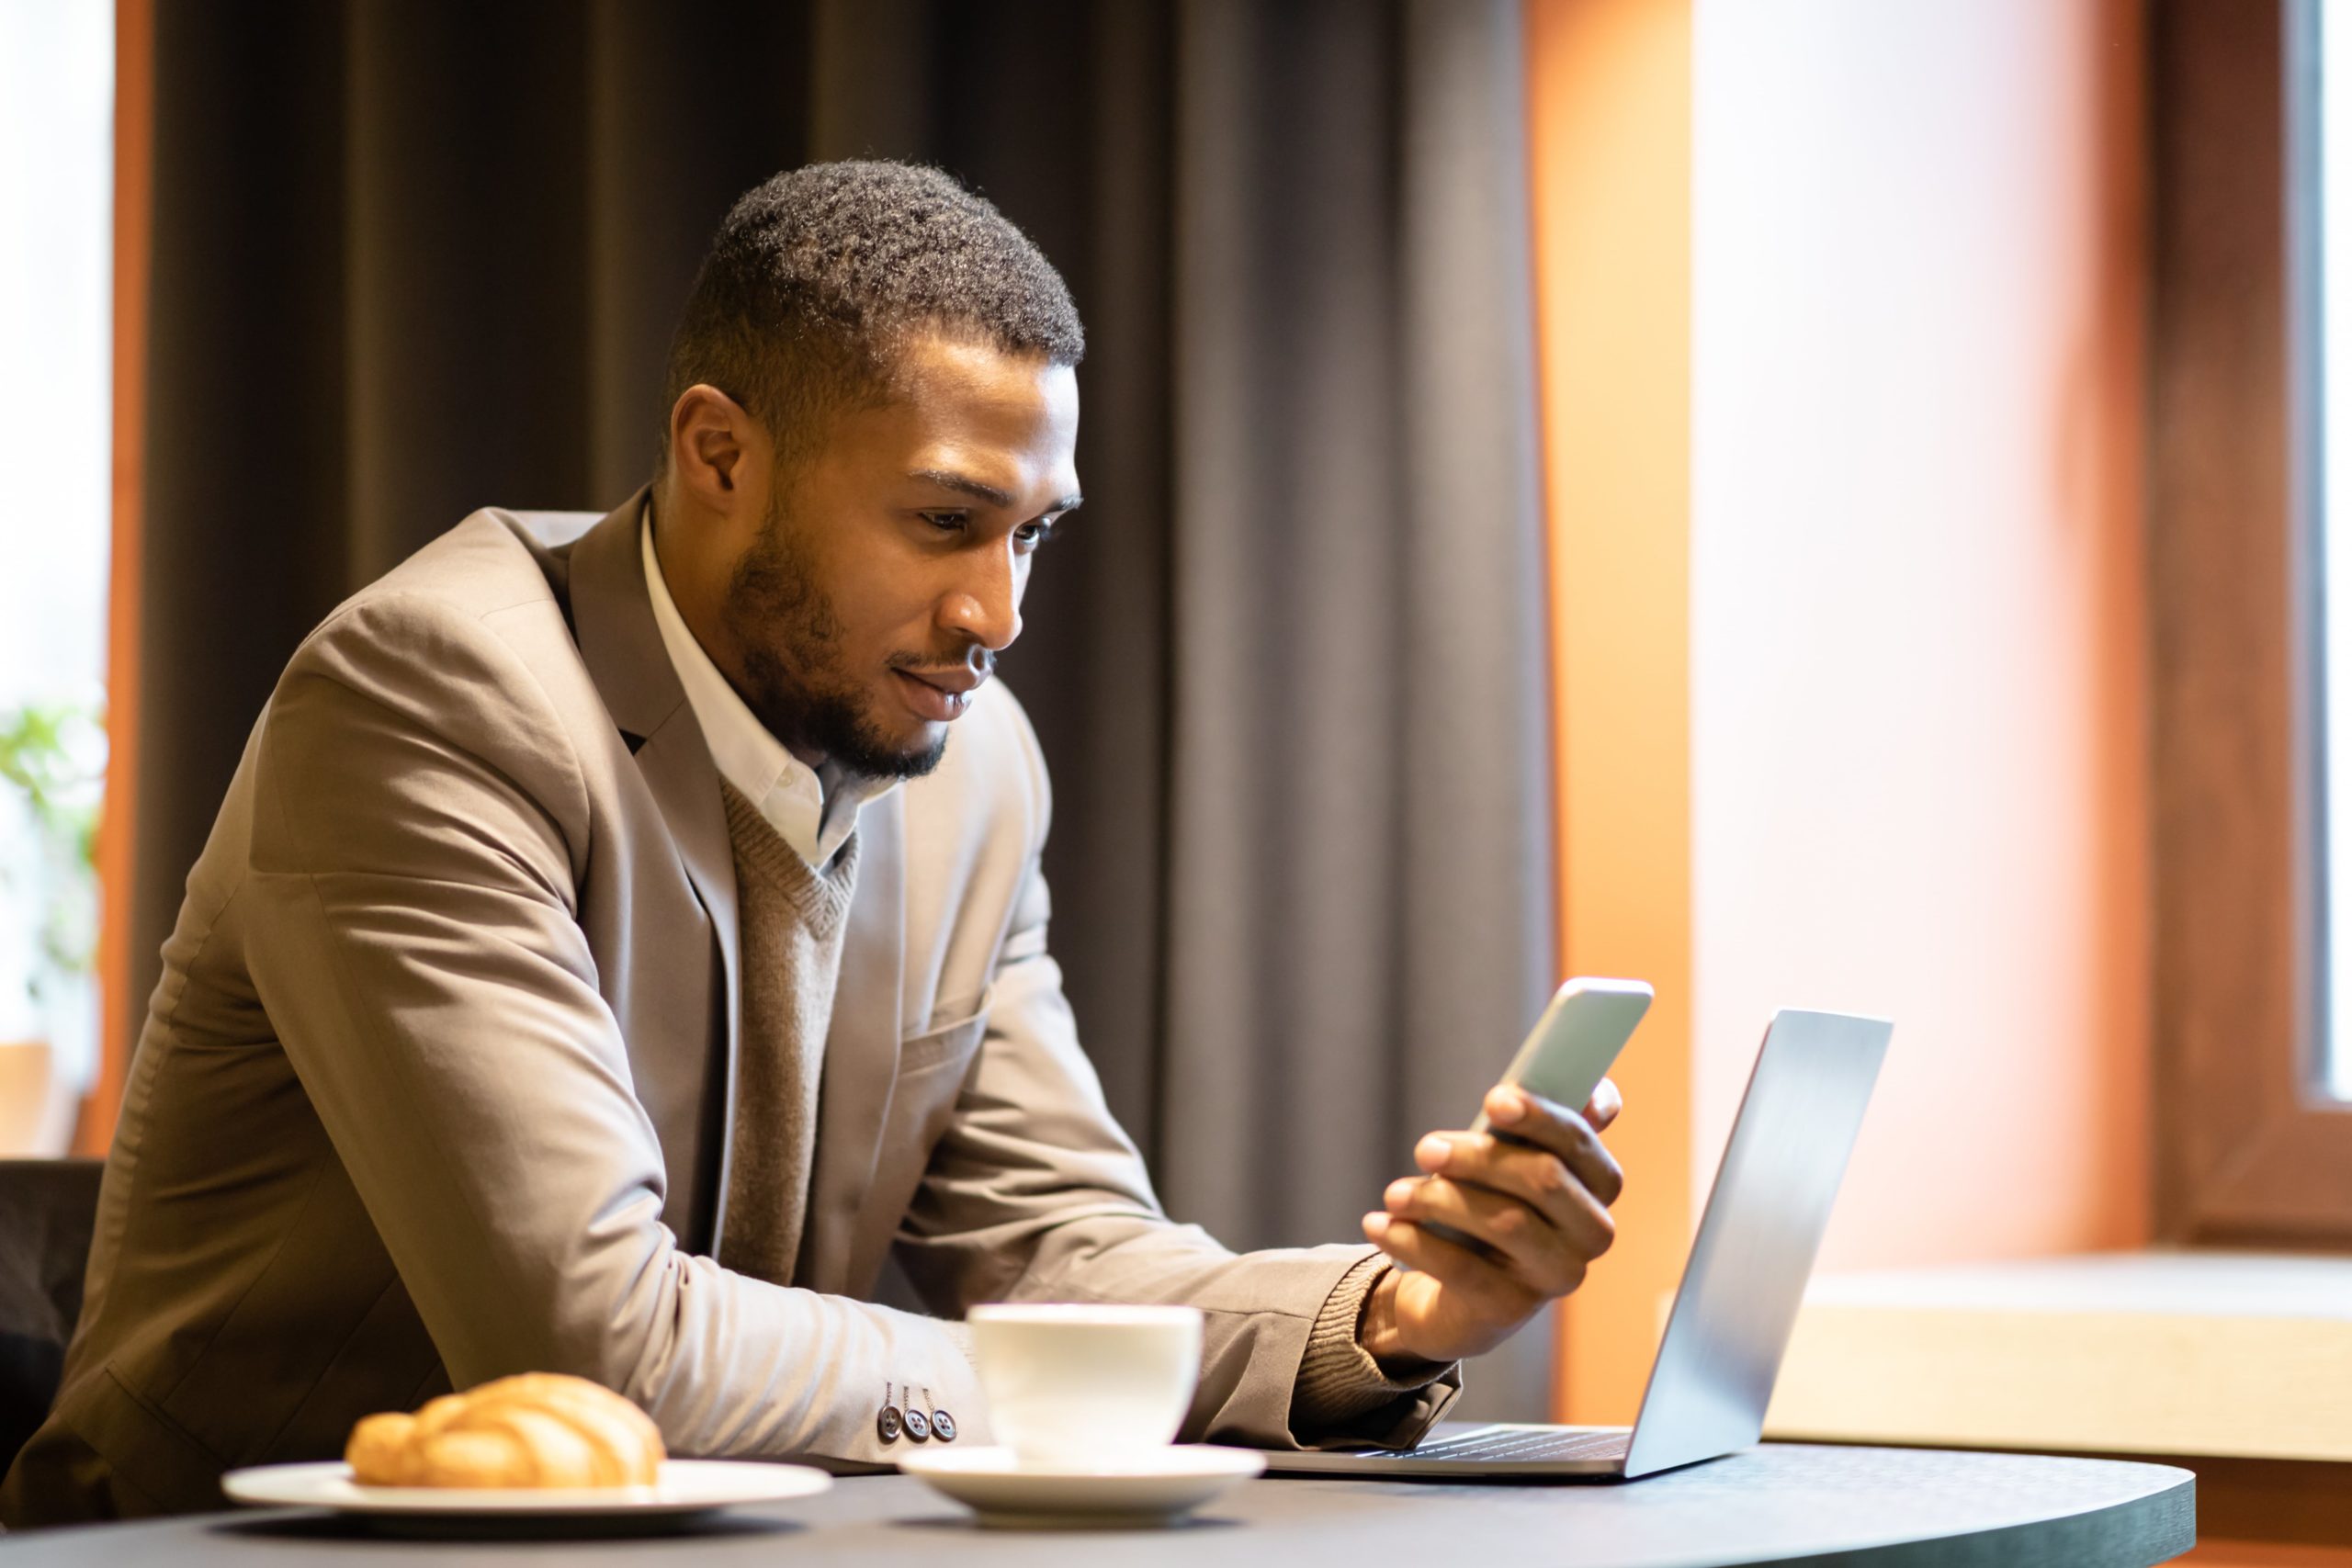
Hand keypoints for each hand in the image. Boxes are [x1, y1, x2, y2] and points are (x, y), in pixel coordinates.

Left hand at [1358, 1079, 1623, 1365]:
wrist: (1460, 1296)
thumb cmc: (1491, 1205)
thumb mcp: (1510, 1159)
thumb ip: (1539, 1123)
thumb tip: (1596, 1093)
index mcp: (1598, 1185)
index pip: (1581, 1143)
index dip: (1542, 1117)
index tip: (1493, 1099)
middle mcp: (1590, 1234)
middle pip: (1543, 1179)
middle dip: (1478, 1156)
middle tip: (1425, 1148)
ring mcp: (1555, 1276)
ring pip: (1504, 1223)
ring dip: (1439, 1198)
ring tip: (1395, 1193)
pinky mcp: (1511, 1310)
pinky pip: (1462, 1270)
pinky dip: (1413, 1241)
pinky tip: (1380, 1225)